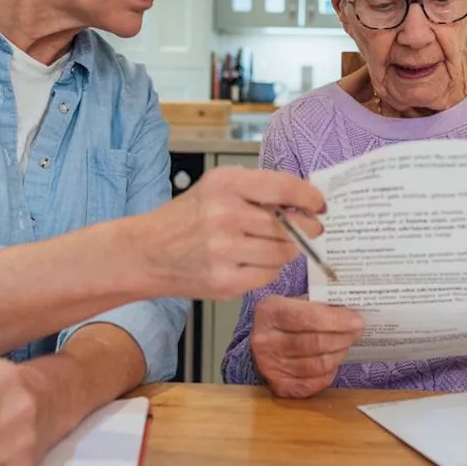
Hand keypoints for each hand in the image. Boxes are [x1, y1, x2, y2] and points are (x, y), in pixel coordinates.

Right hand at [139, 166, 325, 299]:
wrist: (146, 252)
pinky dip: (268, 269)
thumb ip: (259, 190)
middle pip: (289, 225)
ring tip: (273, 245)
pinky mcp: (224, 281)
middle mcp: (224, 215)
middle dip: (306, 229)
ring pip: (283, 253)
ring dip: (287, 250)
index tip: (320, 204)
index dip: (310, 197)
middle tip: (310, 229)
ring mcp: (224, 251)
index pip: (284, 188)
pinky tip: (253, 261)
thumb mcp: (216, 188)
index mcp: (225, 184)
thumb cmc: (185, 219)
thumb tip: (305, 199)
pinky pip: (268, 275)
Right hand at [251, 295, 364, 397]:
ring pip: (317, 365)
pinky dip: (328, 374)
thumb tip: (351, 316)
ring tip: (344, 346)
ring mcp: (269, 366)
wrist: (263, 340)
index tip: (357, 321)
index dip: (337, 321)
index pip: (308, 317)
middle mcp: (265, 340)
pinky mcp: (278, 386)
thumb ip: (320, 307)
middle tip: (356, 332)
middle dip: (342, 338)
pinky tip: (332, 362)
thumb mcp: (296, 302)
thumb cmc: (285, 318)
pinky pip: (314, 383)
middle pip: (315, 343)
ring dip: (338, 355)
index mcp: (269, 312)